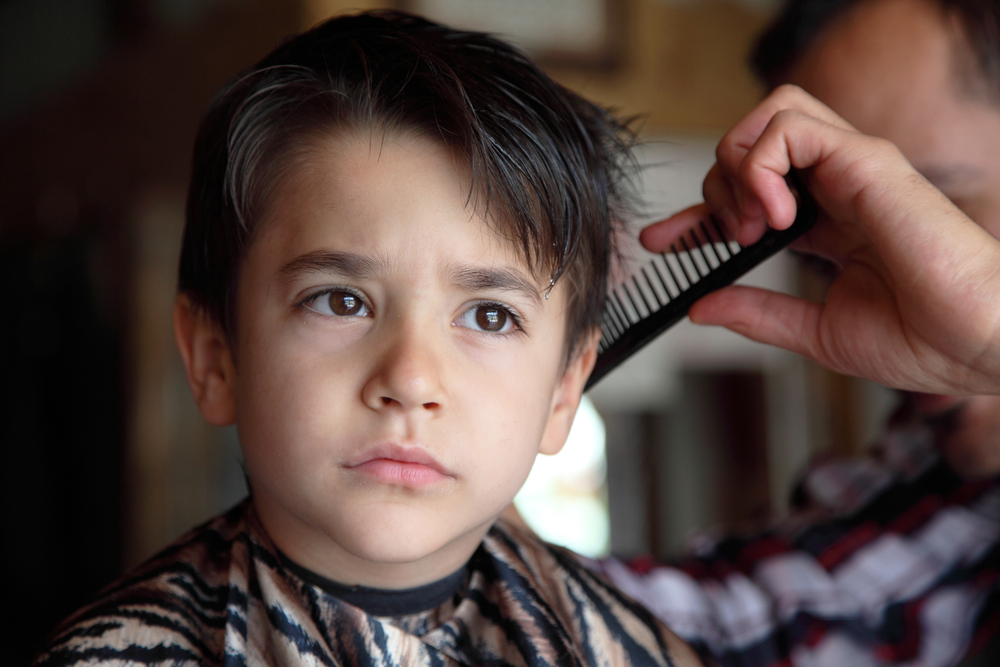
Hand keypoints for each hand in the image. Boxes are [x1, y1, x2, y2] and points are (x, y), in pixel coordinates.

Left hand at [640, 85, 999, 395]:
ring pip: (771, 113)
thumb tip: (701, 306)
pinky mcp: (867, 160)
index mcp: (828, 222)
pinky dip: (761, 163)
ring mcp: (853, 168)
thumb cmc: (920, 339)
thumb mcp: (815, 331)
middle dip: (715, 186)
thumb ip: (757, 313)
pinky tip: (774, 215)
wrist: (976, 344)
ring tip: (752, 225)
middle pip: (752, 142)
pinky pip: (790, 124)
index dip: (697, 213)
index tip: (663, 240)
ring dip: (739, 165)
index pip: (748, 195)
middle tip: (727, 238)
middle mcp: (838, 186)